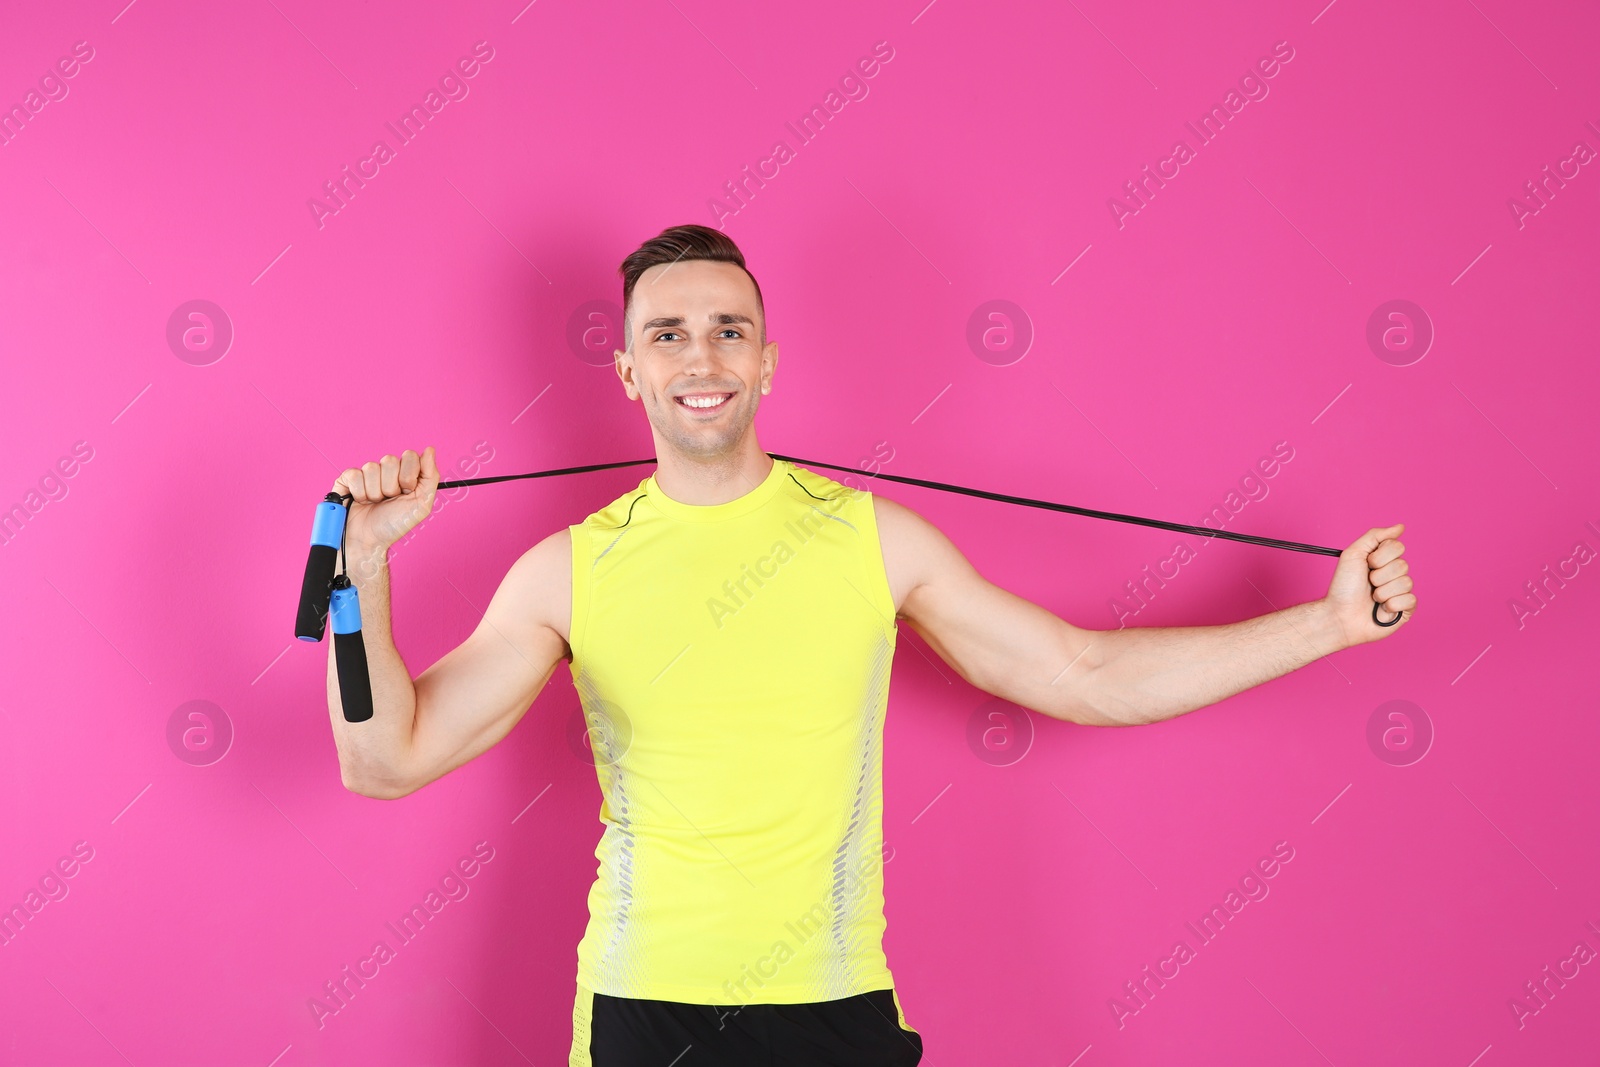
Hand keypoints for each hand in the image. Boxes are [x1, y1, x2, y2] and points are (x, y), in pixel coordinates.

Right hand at [332, 447, 439, 562]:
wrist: (370, 541)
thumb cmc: (395, 524)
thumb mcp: (422, 504)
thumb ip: (430, 476)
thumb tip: (429, 449)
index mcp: (405, 473)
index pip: (409, 456)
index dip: (408, 476)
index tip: (407, 492)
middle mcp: (386, 471)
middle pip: (390, 460)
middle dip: (391, 486)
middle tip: (390, 500)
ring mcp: (366, 474)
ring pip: (371, 468)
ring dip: (375, 492)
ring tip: (375, 503)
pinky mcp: (347, 479)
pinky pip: (354, 475)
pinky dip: (359, 493)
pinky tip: (361, 501)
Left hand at [1323, 523, 1415, 647]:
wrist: (1339, 615)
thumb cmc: (1343, 587)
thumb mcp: (1353, 554)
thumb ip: (1375, 536)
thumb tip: (1400, 527)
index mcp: (1384, 560)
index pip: (1397, 546)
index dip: (1380, 556)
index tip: (1367, 564)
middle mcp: (1394, 574)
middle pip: (1402, 565)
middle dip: (1379, 576)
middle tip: (1368, 583)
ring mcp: (1401, 591)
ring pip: (1405, 583)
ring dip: (1382, 591)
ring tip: (1372, 598)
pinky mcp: (1405, 609)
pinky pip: (1410, 600)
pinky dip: (1391, 604)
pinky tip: (1381, 609)